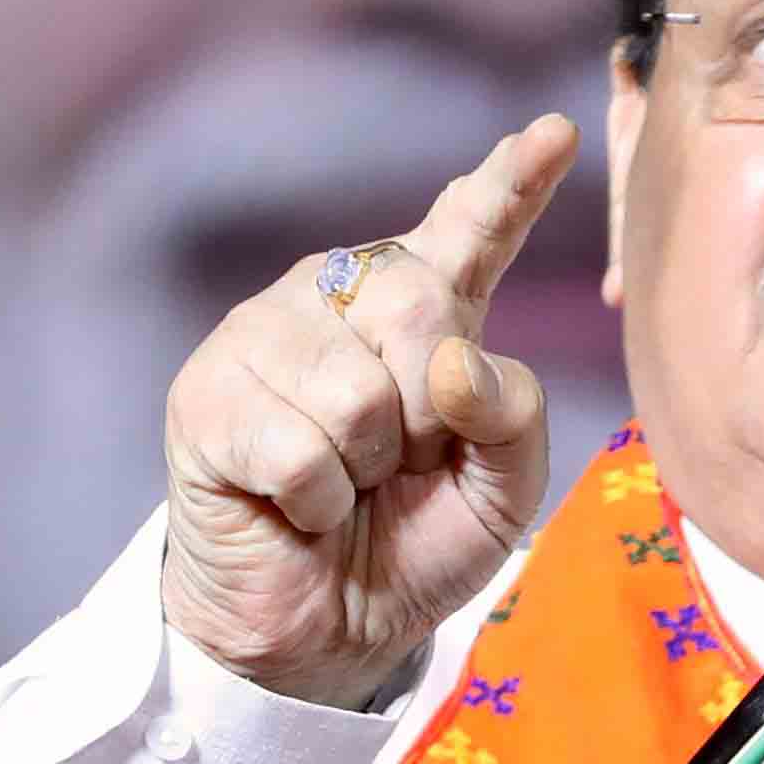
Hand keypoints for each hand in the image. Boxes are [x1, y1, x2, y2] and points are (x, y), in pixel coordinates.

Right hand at [158, 114, 580, 704]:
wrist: (326, 631)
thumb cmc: (413, 543)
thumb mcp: (502, 490)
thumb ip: (515, 416)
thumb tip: (451, 362)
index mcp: (425, 311)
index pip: (472, 229)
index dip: (511, 181)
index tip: (554, 132)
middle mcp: (342, 297)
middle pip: (423, 308)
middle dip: (429, 414)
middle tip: (397, 466)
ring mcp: (267, 334)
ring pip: (359, 390)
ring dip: (365, 469)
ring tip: (343, 484)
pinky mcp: (208, 392)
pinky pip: (297, 447)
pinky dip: (314, 501)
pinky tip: (294, 506)